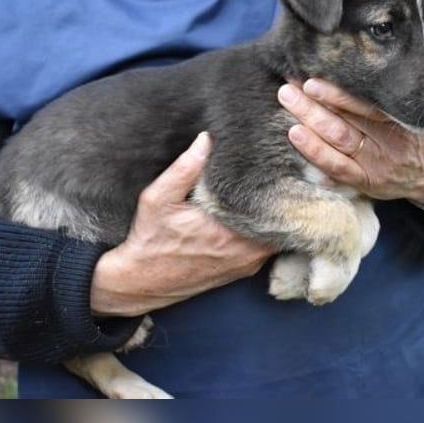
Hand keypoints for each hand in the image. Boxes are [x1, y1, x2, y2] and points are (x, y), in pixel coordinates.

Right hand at [90, 132, 273, 317]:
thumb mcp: (158, 199)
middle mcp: (246, 253)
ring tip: (275, 186)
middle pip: (282, 221)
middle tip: (283, 170)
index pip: (274, 207)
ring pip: (277, 234)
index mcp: (230, 234)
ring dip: (275, 213)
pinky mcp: (243, 270)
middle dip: (282, 197)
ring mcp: (247, 264)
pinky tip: (259, 210)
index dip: (282, 184)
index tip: (281, 164)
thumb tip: (206, 140)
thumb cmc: (149, 241)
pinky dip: (266, 229)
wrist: (140, 283)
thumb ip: (183, 169)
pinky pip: (267, 246)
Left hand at [278, 79, 423, 204]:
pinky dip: (318, 158)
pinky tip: (299, 144)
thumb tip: (359, 73)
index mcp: (400, 122)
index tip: (312, 83)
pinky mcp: (368, 183)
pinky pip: (340, 172)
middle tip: (288, 92)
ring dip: (310, 130)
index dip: (337, 96)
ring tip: (289, 115)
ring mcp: (376, 166)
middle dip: (313, 109)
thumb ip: (393, 98)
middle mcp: (386, 145)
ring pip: (338, 147)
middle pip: (344, 126)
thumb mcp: (418, 112)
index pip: (365, 108)